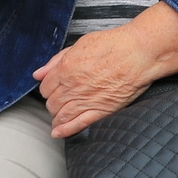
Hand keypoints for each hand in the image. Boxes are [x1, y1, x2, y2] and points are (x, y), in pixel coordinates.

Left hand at [35, 26, 160, 138]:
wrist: (138, 53)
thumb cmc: (115, 45)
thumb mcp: (80, 44)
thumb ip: (57, 60)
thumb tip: (39, 72)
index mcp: (66, 69)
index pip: (45, 87)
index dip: (47, 89)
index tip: (51, 90)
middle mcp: (73, 87)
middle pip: (52, 103)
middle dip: (52, 104)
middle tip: (57, 103)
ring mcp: (86, 100)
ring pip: (61, 116)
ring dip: (57, 118)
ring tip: (57, 119)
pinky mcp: (101, 110)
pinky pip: (78, 124)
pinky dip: (66, 130)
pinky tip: (59, 133)